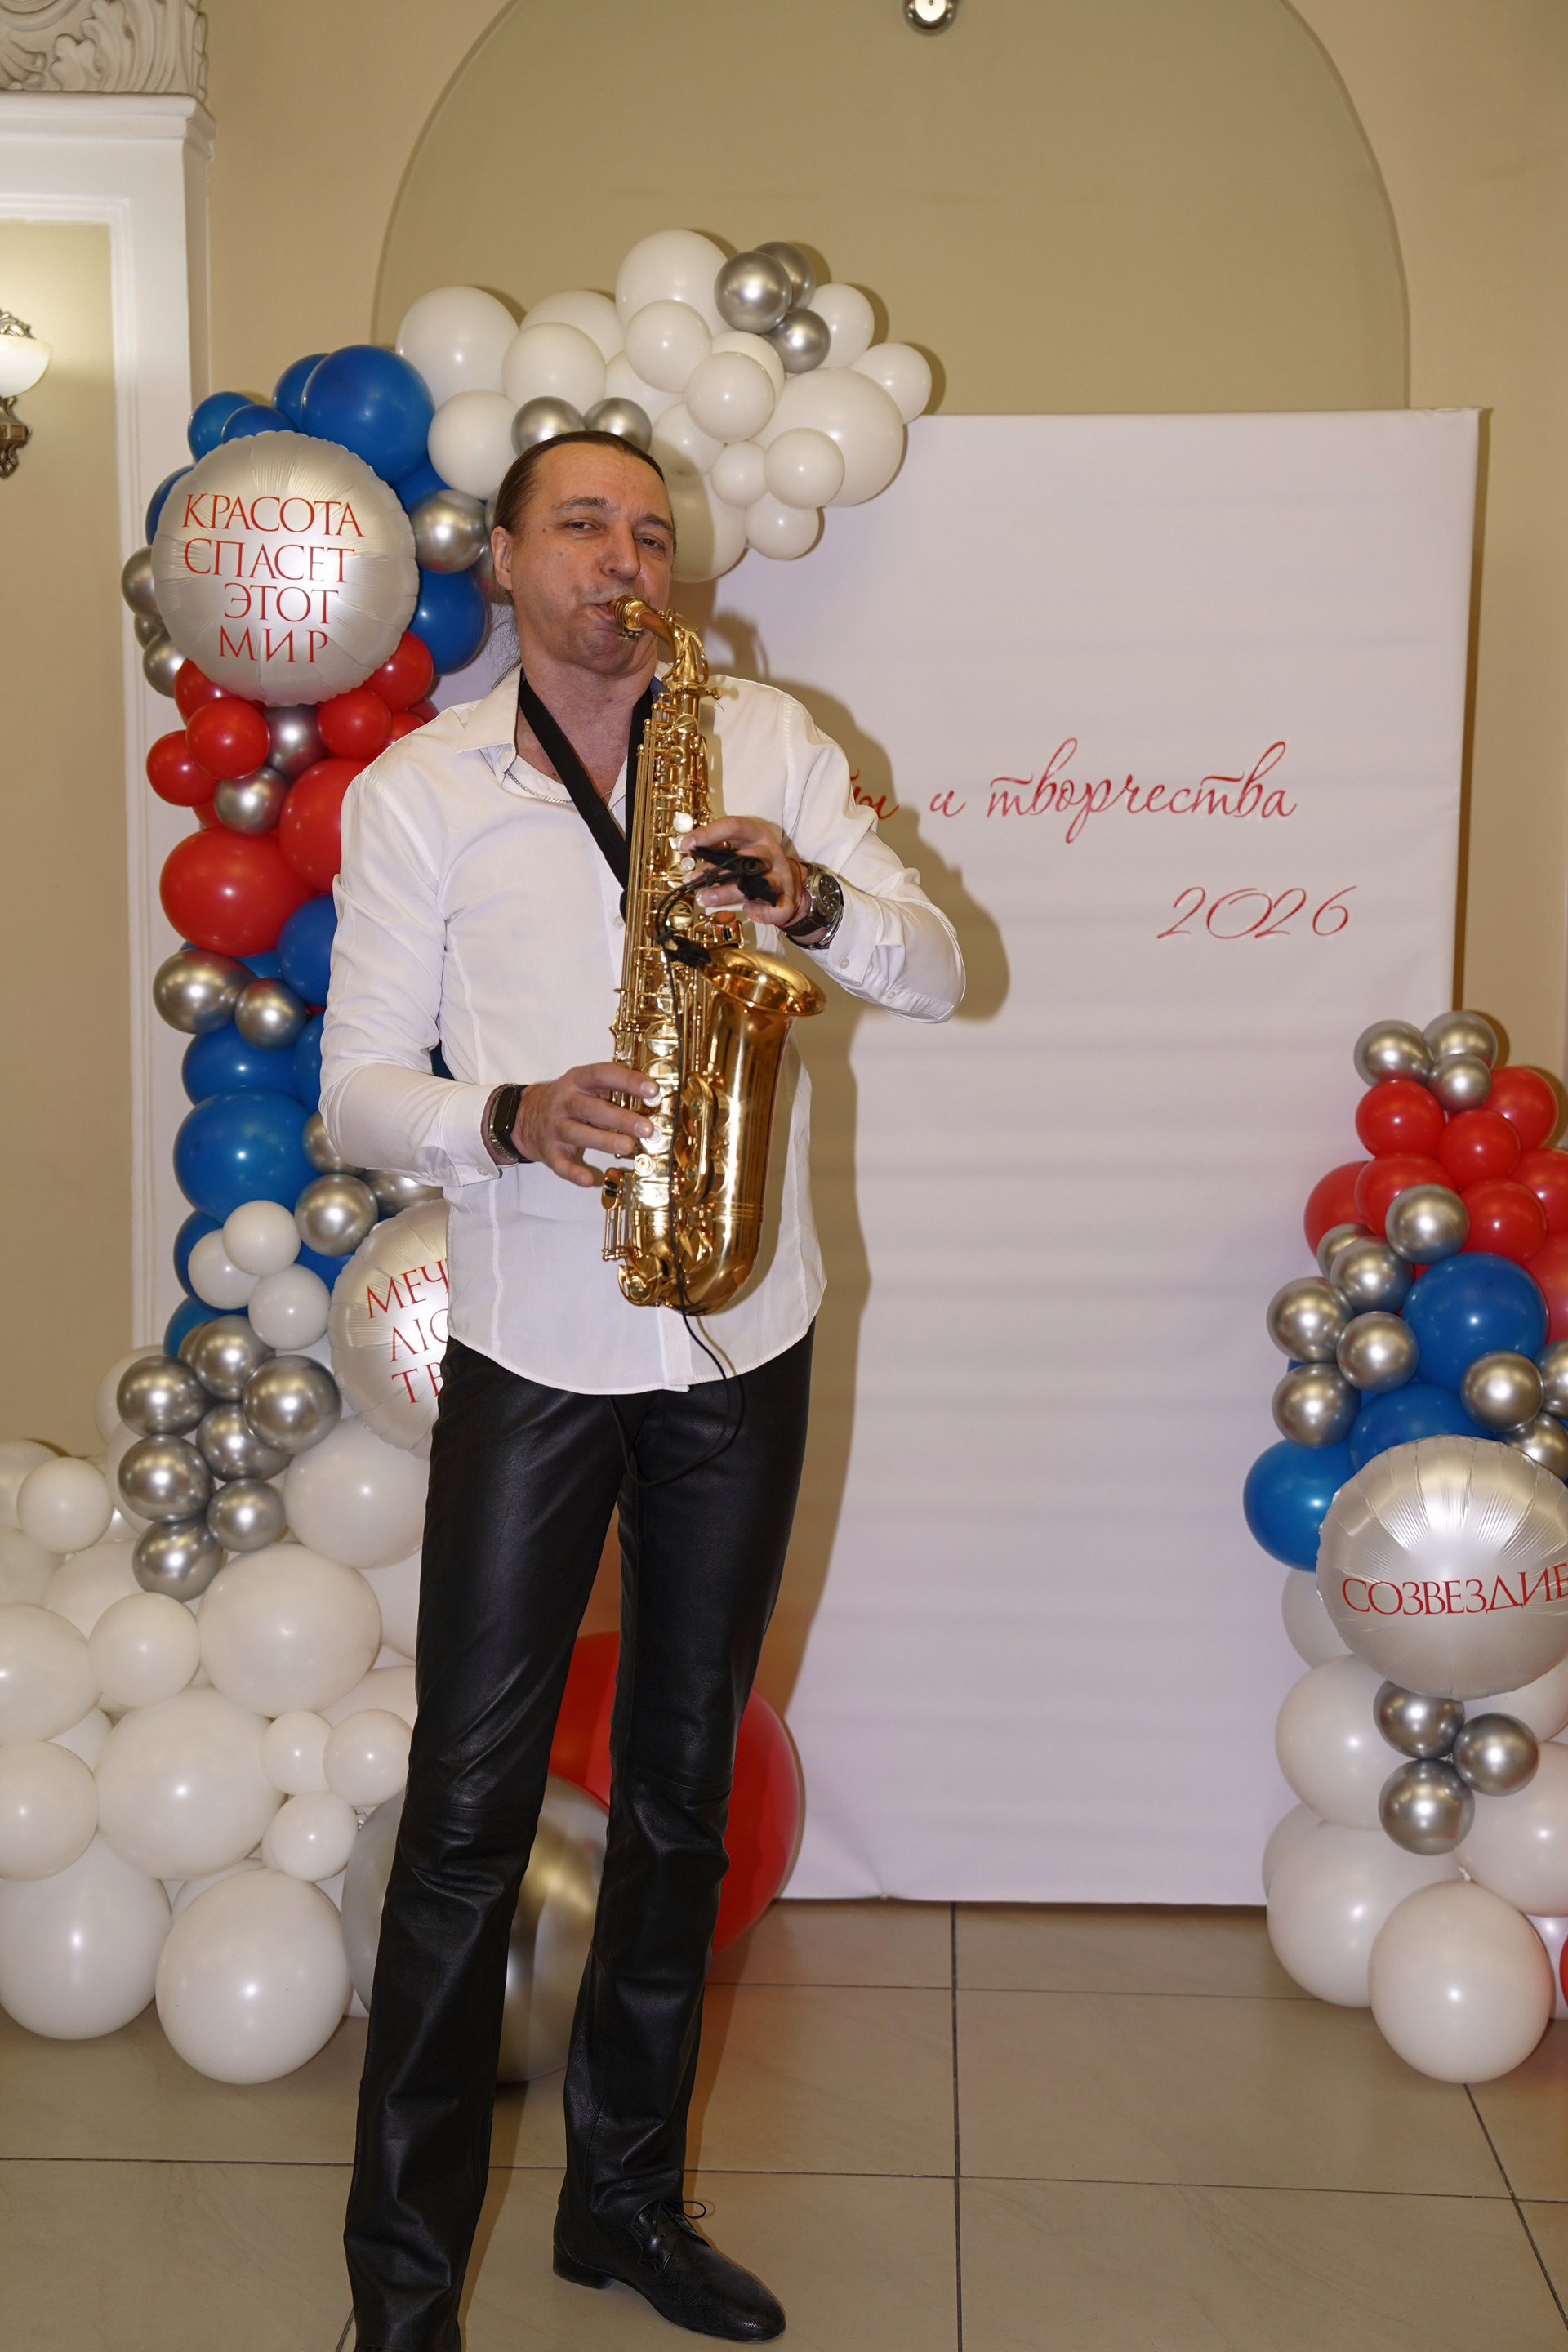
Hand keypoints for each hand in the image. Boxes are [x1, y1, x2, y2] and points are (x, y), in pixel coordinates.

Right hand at [513, 1064, 658, 1187]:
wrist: (525, 1116)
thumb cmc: (568, 1100)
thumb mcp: (585, 1086)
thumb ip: (613, 1090)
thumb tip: (652, 1099)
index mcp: (577, 1081)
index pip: (603, 1075)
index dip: (628, 1081)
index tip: (652, 1090)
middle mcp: (564, 1102)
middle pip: (592, 1109)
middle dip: (621, 1118)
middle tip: (646, 1128)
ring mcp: (554, 1127)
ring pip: (579, 1134)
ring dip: (604, 1141)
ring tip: (628, 1146)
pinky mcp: (548, 1150)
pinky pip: (561, 1164)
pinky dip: (573, 1173)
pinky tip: (589, 1180)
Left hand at [683, 816, 807, 930]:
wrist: (788, 882)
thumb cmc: (755, 865)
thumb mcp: (738, 852)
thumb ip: (717, 856)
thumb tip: (690, 868)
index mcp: (756, 835)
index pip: (733, 826)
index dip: (709, 833)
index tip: (687, 844)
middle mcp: (770, 852)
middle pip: (745, 858)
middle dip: (716, 870)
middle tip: (693, 879)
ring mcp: (781, 874)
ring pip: (758, 884)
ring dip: (729, 893)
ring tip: (706, 898)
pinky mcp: (788, 896)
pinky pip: (778, 907)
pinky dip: (762, 912)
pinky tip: (748, 909)